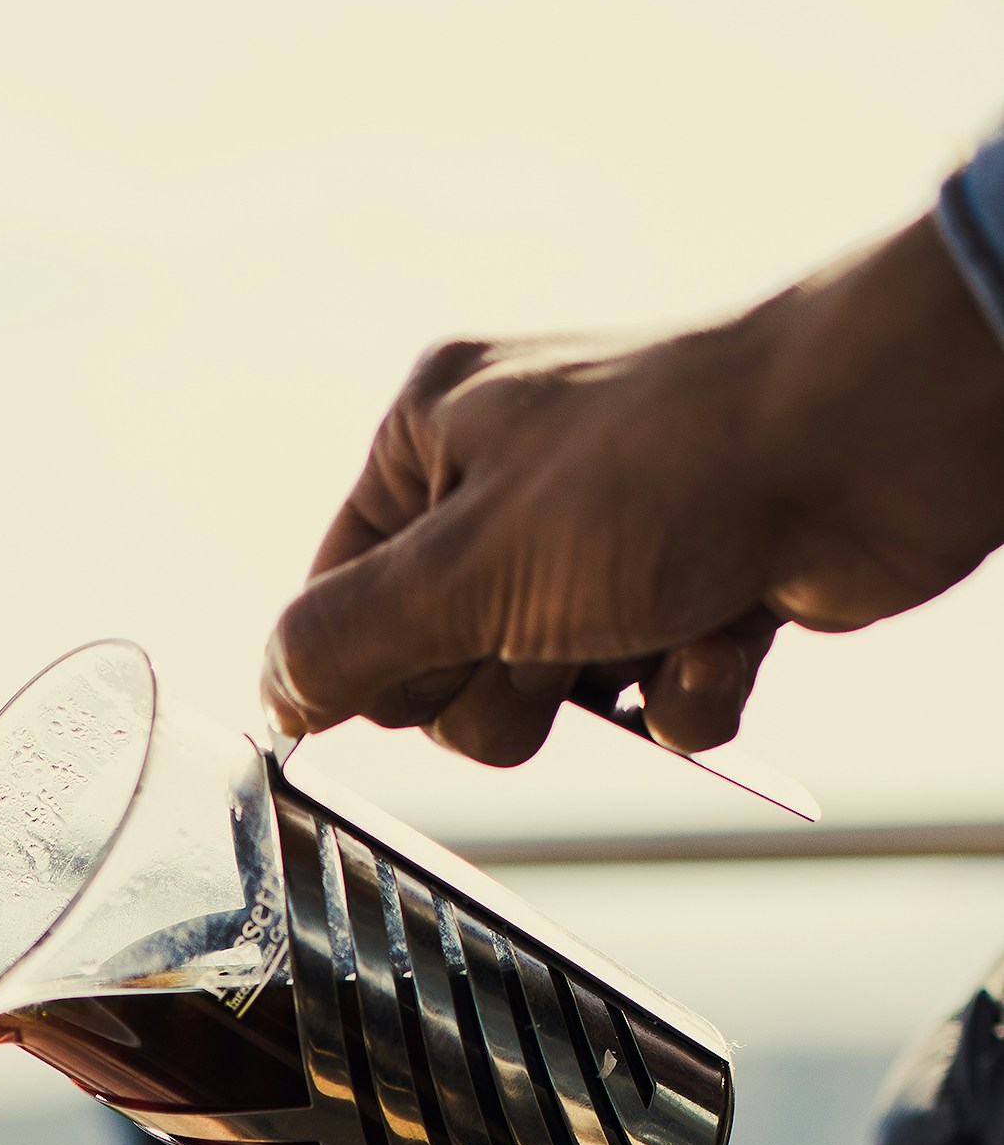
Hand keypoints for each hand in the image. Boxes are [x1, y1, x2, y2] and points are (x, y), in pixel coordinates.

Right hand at [263, 213, 1003, 766]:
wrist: (872, 442)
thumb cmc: (663, 472)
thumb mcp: (466, 567)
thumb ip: (347, 642)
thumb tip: (272, 693)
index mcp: (434, 438)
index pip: (336, 598)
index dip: (371, 660)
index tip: (415, 669)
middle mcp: (512, 483)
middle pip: (437, 668)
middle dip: (498, 681)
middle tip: (550, 632)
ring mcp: (607, 542)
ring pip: (542, 700)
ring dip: (595, 691)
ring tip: (650, 618)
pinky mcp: (694, 591)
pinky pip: (649, 707)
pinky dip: (686, 688)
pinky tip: (729, 622)